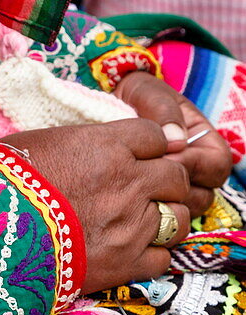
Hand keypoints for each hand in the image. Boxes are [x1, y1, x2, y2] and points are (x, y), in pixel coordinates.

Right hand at [2, 120, 190, 293]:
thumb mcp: (36, 144)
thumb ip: (78, 142)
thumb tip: (89, 146)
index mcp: (106, 146)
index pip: (155, 137)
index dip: (151, 146)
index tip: (139, 156)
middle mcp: (127, 182)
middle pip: (175, 175)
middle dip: (165, 181)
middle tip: (145, 191)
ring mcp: (130, 225)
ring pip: (178, 217)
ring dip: (166, 219)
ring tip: (142, 224)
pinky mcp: (124, 264)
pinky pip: (164, 258)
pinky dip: (153, 256)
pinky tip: (131, 253)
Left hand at [114, 72, 231, 217]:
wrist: (97, 112)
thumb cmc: (128, 97)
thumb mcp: (145, 92)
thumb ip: (162, 108)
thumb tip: (177, 139)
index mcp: (201, 140)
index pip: (217, 165)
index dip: (195, 165)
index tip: (164, 159)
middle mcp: (192, 169)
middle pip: (203, 196)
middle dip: (177, 191)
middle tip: (145, 181)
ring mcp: (171, 189)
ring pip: (182, 213)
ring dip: (161, 207)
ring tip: (133, 193)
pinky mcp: (149, 204)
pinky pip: (157, 221)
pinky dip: (144, 218)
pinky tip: (123, 205)